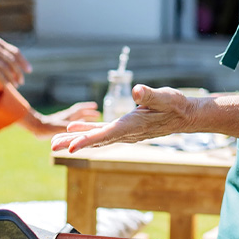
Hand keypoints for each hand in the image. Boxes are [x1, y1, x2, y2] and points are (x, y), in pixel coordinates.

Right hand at [0, 38, 30, 85]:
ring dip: (13, 78)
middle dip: (19, 72)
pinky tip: (8, 86)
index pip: (15, 52)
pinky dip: (4, 80)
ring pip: (5, 68)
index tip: (29, 70)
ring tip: (16, 85)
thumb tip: (14, 64)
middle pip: (12, 61)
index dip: (24, 62)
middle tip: (22, 81)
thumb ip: (1, 53)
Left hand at [21, 102, 100, 137]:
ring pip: (76, 118)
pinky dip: (77, 124)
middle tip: (97, 114)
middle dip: (88, 113)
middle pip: (79, 113)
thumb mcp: (59, 126)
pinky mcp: (59, 126)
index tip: (95, 107)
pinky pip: (71, 123)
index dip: (87, 108)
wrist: (35, 127)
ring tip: (90, 121)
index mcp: (68, 116)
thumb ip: (69, 126)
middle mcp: (67, 117)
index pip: (79, 110)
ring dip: (83, 118)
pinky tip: (78, 129)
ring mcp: (63, 121)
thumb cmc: (46, 127)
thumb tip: (79, 125)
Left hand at [51, 86, 194, 151]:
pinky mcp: (124, 128)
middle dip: (73, 143)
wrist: (185, 116)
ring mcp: (124, 132)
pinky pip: (101, 132)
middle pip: (95, 140)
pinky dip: (87, 132)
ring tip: (56, 142)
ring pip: (95, 138)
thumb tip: (137, 91)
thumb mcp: (164, 96)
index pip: (106, 135)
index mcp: (131, 126)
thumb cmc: (176, 105)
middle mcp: (125, 133)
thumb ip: (150, 95)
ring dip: (75, 139)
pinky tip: (74, 130)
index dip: (87, 140)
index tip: (71, 148)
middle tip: (52, 147)